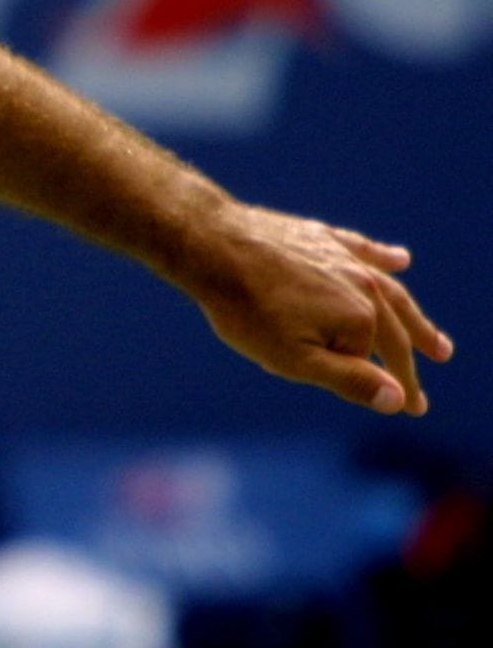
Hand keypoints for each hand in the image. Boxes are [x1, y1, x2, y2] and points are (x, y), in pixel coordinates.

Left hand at [187, 203, 453, 414]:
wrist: (213, 248)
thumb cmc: (247, 310)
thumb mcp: (294, 359)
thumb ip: (349, 380)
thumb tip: (397, 399)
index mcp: (360, 319)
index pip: (381, 363)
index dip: (397, 389)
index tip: (414, 409)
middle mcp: (364, 285)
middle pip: (396, 328)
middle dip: (414, 356)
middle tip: (432, 378)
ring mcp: (344, 259)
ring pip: (390, 291)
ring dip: (414, 315)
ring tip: (434, 336)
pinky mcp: (322, 238)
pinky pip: (362, 249)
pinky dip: (382, 256)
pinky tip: (400, 259)